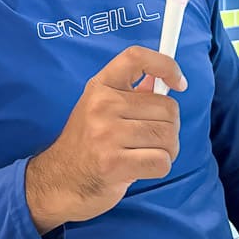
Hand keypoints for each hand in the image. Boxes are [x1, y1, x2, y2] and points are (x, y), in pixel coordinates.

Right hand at [25, 45, 184, 232]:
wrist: (60, 180)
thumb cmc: (87, 144)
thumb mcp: (100, 109)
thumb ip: (131, 93)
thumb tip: (162, 79)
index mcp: (101, 87)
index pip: (136, 58)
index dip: (165, 65)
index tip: (178, 84)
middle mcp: (102, 105)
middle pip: (168, 108)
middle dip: (170, 127)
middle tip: (151, 138)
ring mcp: (107, 134)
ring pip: (168, 136)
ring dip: (167, 150)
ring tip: (145, 153)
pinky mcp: (114, 163)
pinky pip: (162, 161)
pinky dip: (159, 167)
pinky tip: (141, 168)